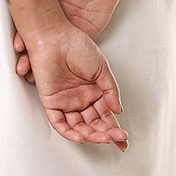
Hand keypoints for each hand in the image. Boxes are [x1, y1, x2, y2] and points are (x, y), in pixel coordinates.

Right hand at [14, 0, 124, 79]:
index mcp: (49, 0)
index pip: (32, 19)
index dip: (24, 32)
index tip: (19, 45)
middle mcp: (56, 15)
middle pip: (38, 36)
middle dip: (29, 52)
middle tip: (22, 65)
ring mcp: (68, 26)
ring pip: (52, 46)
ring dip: (40, 59)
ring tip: (32, 73)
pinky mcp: (83, 33)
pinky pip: (72, 48)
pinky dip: (63, 61)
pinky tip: (52, 71)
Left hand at [23, 22, 127, 149]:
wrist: (56, 38)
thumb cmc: (76, 46)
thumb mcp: (102, 68)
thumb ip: (110, 90)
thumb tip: (118, 110)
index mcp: (93, 91)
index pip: (105, 115)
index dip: (114, 128)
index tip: (123, 138)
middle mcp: (80, 98)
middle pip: (93, 123)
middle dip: (106, 133)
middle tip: (117, 137)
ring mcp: (66, 101)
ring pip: (79, 126)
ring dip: (91, 135)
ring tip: (104, 137)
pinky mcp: (51, 102)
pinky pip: (59, 122)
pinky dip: (69, 132)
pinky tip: (81, 136)